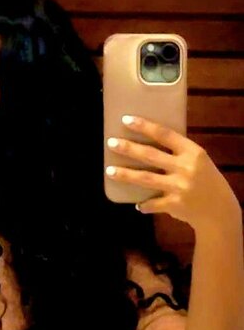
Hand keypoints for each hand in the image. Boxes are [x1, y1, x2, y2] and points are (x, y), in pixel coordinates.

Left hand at [105, 115, 239, 230]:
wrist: (219, 209)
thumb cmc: (206, 180)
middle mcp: (185, 168)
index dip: (145, 126)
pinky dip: (144, 204)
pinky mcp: (175, 204)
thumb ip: (178, 152)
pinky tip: (136, 204)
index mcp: (192, 152)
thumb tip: (148, 141)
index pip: (165, 134)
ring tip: (109, 170)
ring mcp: (179, 187)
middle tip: (111, 143)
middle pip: (151, 155)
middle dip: (129, 148)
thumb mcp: (198, 160)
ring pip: (146, 179)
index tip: (126, 120)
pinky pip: (152, 203)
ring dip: (126, 175)